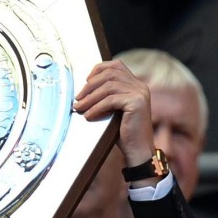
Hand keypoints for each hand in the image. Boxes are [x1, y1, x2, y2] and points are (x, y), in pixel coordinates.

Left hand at [74, 61, 155, 176]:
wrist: (138, 151)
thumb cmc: (125, 133)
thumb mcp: (114, 110)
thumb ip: (106, 96)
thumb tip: (83, 90)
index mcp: (136, 85)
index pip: (116, 65)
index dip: (98, 69)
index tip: (85, 81)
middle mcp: (140, 86)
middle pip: (110, 74)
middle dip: (90, 85)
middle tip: (78, 98)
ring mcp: (140, 93)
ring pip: (108, 86)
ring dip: (90, 97)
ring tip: (80, 108)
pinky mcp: (137, 102)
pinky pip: (110, 100)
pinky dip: (97, 107)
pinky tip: (89, 116)